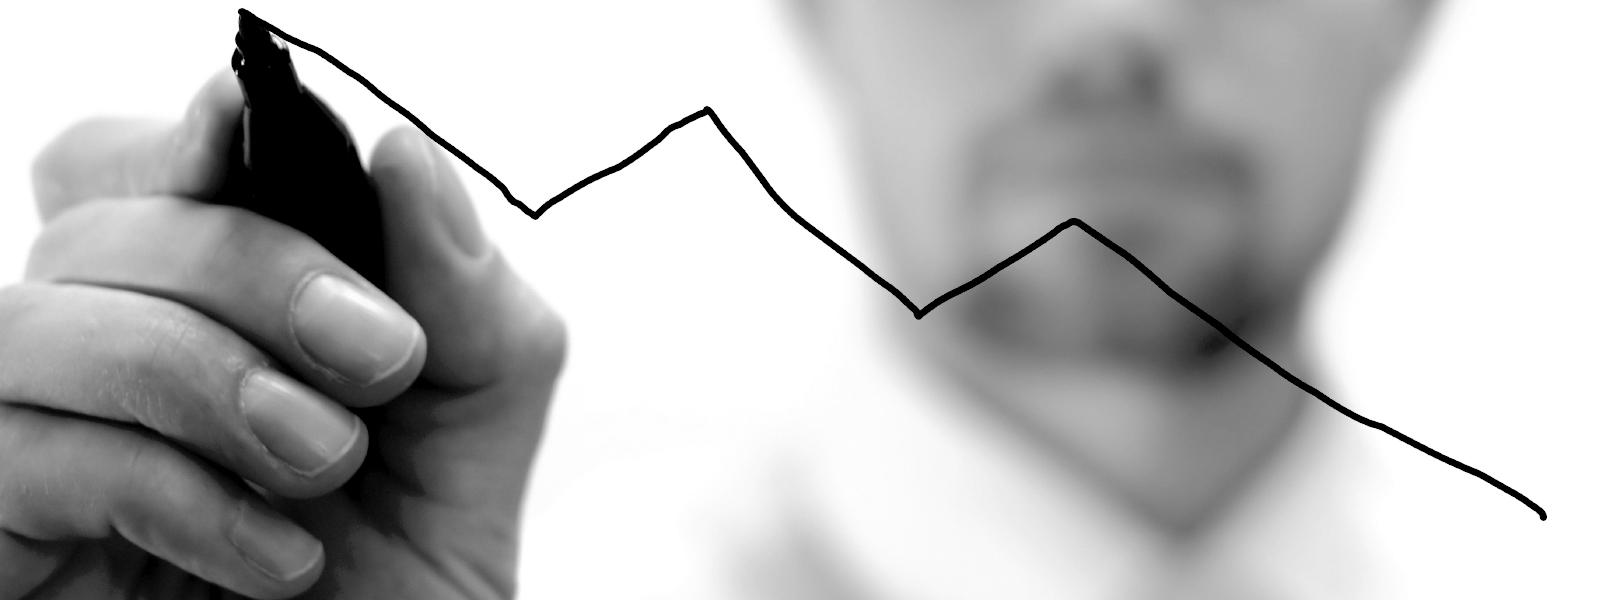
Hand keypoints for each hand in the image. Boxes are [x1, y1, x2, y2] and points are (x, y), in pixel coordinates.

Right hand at [1, 73, 564, 598]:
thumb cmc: (404, 578)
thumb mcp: (473, 430)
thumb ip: (467, 298)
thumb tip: (405, 154)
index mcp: (209, 302)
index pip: (141, 165)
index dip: (188, 138)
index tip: (251, 132)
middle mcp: (107, 350)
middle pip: (96, 219)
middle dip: (251, 269)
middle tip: (377, 358)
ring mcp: (35, 437)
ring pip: (35, 323)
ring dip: (208, 382)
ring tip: (326, 463)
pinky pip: (22, 456)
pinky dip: (170, 495)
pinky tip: (272, 557)